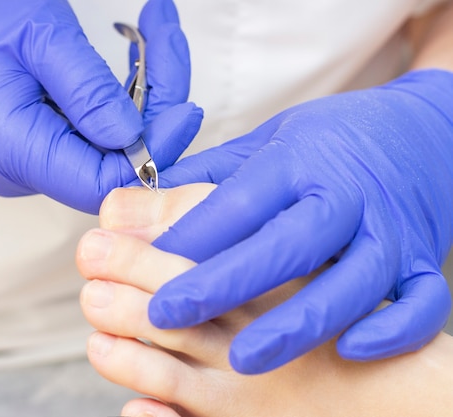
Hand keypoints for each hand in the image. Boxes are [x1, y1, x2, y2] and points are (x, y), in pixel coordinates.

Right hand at [0, 0, 195, 212]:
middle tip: (167, 40)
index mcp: (8, 147)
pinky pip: (97, 137)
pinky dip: (125, 98)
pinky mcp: (42, 150)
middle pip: (112, 165)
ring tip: (155, 29)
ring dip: (146, 95)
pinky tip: (138, 56)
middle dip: (155, 109)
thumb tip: (134, 140)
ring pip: (110, 148)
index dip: (150, 153)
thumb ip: (88, 91)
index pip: (98, 182)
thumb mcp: (38, 36)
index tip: (184, 110)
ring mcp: (30, 163)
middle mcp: (18, 169)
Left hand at [111, 69, 452, 372]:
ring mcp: (390, 231)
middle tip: (166, 316)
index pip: (239, 200)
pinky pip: (423, 302)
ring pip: (351, 283)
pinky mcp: (424, 260)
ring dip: (298, 324)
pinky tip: (351, 351)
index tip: (143, 266)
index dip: (190, 236)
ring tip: (243, 359)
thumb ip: (199, 179)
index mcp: (299, 160)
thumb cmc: (329, 144)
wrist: (420, 134)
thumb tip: (122, 206)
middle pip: (287, 244)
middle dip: (225, 284)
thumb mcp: (266, 143)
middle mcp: (346, 195)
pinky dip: (393, 329)